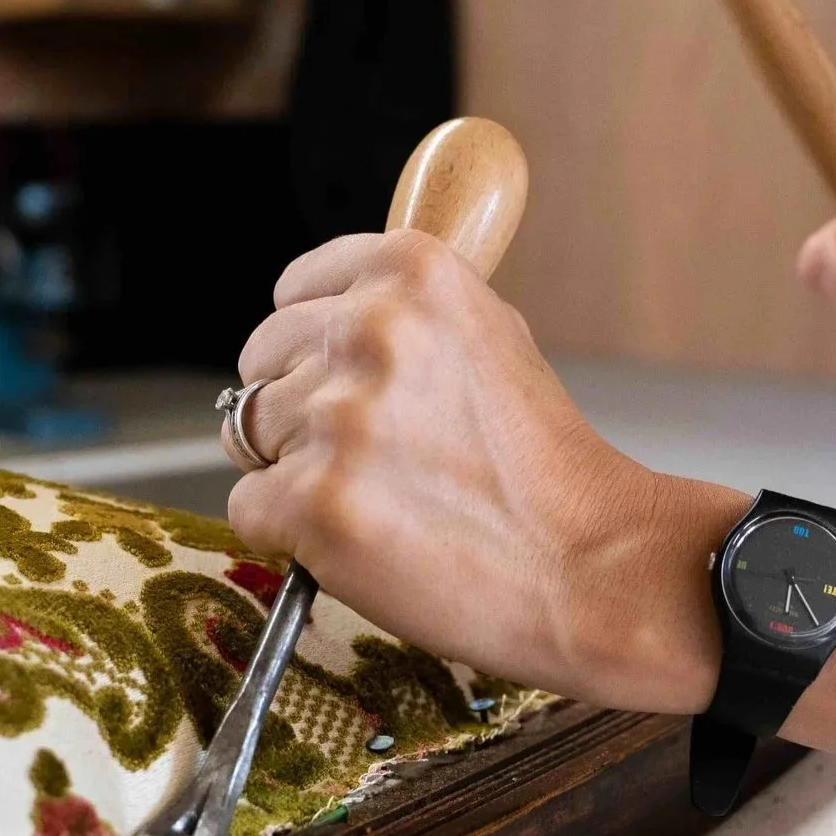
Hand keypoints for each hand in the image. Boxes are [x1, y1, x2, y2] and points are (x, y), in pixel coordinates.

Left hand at [226, 229, 741, 711]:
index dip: (315, 346)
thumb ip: (403, 309)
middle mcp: (368, 328)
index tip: (350, 380)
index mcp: (411, 270)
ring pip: (245, 434)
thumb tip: (322, 309)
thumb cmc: (544, 462)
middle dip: (299, 408)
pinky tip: (360, 537)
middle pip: (261, 362)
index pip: (292, 291)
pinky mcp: (313, 502)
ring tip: (379, 496)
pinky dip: (289, 532)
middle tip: (375, 453)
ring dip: (294, 469)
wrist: (590, 565)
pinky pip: (249, 507)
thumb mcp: (490, 331)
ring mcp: (337, 417)